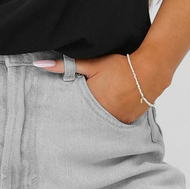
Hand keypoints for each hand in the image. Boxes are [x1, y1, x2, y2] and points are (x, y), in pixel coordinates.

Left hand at [33, 52, 162, 123]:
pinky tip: (107, 115)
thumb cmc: (120, 65)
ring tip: (93, 115)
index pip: (71, 114)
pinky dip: (109, 121)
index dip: (65, 113)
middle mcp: (102, 116)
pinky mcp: (127, 122)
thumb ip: (66, 65)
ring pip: (99, 124)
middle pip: (85, 121)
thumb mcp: (92, 64)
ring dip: (95, 121)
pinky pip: (113, 125)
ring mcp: (116, 121)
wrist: (150, 71)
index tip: (58, 116)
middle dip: (80, 119)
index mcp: (90, 103)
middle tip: (72, 120)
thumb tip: (39, 63)